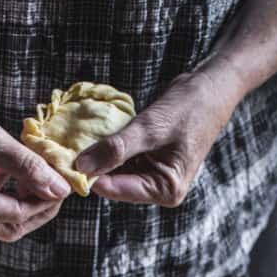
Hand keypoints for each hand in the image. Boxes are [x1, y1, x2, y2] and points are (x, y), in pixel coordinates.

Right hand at [0, 69, 69, 241]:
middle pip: (7, 227)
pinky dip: (8, 189)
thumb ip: (27, 166)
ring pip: (0, 218)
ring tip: (37, 172)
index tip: (64, 186)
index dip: (44, 203)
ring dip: (23, 199)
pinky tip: (15, 167)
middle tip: (57, 187)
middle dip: (36, 210)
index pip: (14, 215)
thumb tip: (59, 189)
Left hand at [74, 68, 241, 205]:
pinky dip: (107, 147)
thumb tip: (82, 167)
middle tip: (67, 146)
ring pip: (113, 170)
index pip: (116, 189)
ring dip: (98, 155)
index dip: (90, 176)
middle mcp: (157, 188)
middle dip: (93, 166)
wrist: (211, 87)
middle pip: (113, 182)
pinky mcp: (146, 160)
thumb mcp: (151, 127)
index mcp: (165, 190)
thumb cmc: (189, 107)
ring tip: (78, 138)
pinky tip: (94, 134)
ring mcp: (152, 174)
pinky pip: (119, 158)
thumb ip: (116, 148)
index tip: (65, 159)